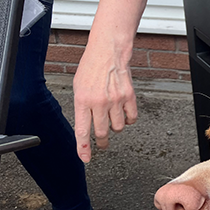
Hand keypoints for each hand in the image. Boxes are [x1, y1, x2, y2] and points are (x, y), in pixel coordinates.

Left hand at [72, 37, 137, 161]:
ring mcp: (115, 100)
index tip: (86, 158)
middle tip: (102, 143)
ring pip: (118, 128)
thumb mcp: (78, 87)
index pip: (82, 131)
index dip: (83, 148)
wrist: (108, 51)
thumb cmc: (91, 67)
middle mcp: (99, 102)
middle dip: (101, 141)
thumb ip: (82, 107)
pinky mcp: (129, 97)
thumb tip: (86, 126)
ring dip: (115, 127)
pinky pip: (131, 119)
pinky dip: (128, 120)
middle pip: (102, 133)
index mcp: (83, 100)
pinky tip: (123, 113)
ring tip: (112, 119)